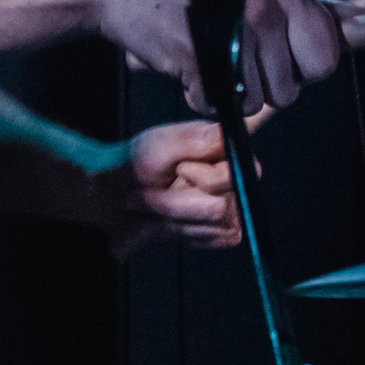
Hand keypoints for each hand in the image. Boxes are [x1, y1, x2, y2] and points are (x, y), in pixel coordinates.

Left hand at [88, 112, 268, 258]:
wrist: (119, 202)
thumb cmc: (137, 168)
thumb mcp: (160, 145)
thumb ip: (197, 139)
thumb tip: (231, 129)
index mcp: (222, 146)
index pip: (245, 163)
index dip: (209, 173)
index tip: (180, 169)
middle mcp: (233, 173)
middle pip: (227, 194)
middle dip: (187, 193)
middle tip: (164, 185)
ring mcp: (232, 204)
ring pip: (218, 216)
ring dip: (180, 212)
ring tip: (163, 200)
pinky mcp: (225, 230)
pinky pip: (217, 235)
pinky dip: (188, 229)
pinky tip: (173, 218)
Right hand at [98, 0, 343, 114]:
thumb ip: (304, 11)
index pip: (326, 56)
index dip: (305, 69)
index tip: (288, 62)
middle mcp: (265, 8)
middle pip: (290, 89)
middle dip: (265, 85)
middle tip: (238, 58)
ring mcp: (233, 33)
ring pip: (255, 102)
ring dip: (230, 91)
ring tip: (210, 54)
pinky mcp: (200, 56)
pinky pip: (217, 104)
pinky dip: (200, 94)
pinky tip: (189, 62)